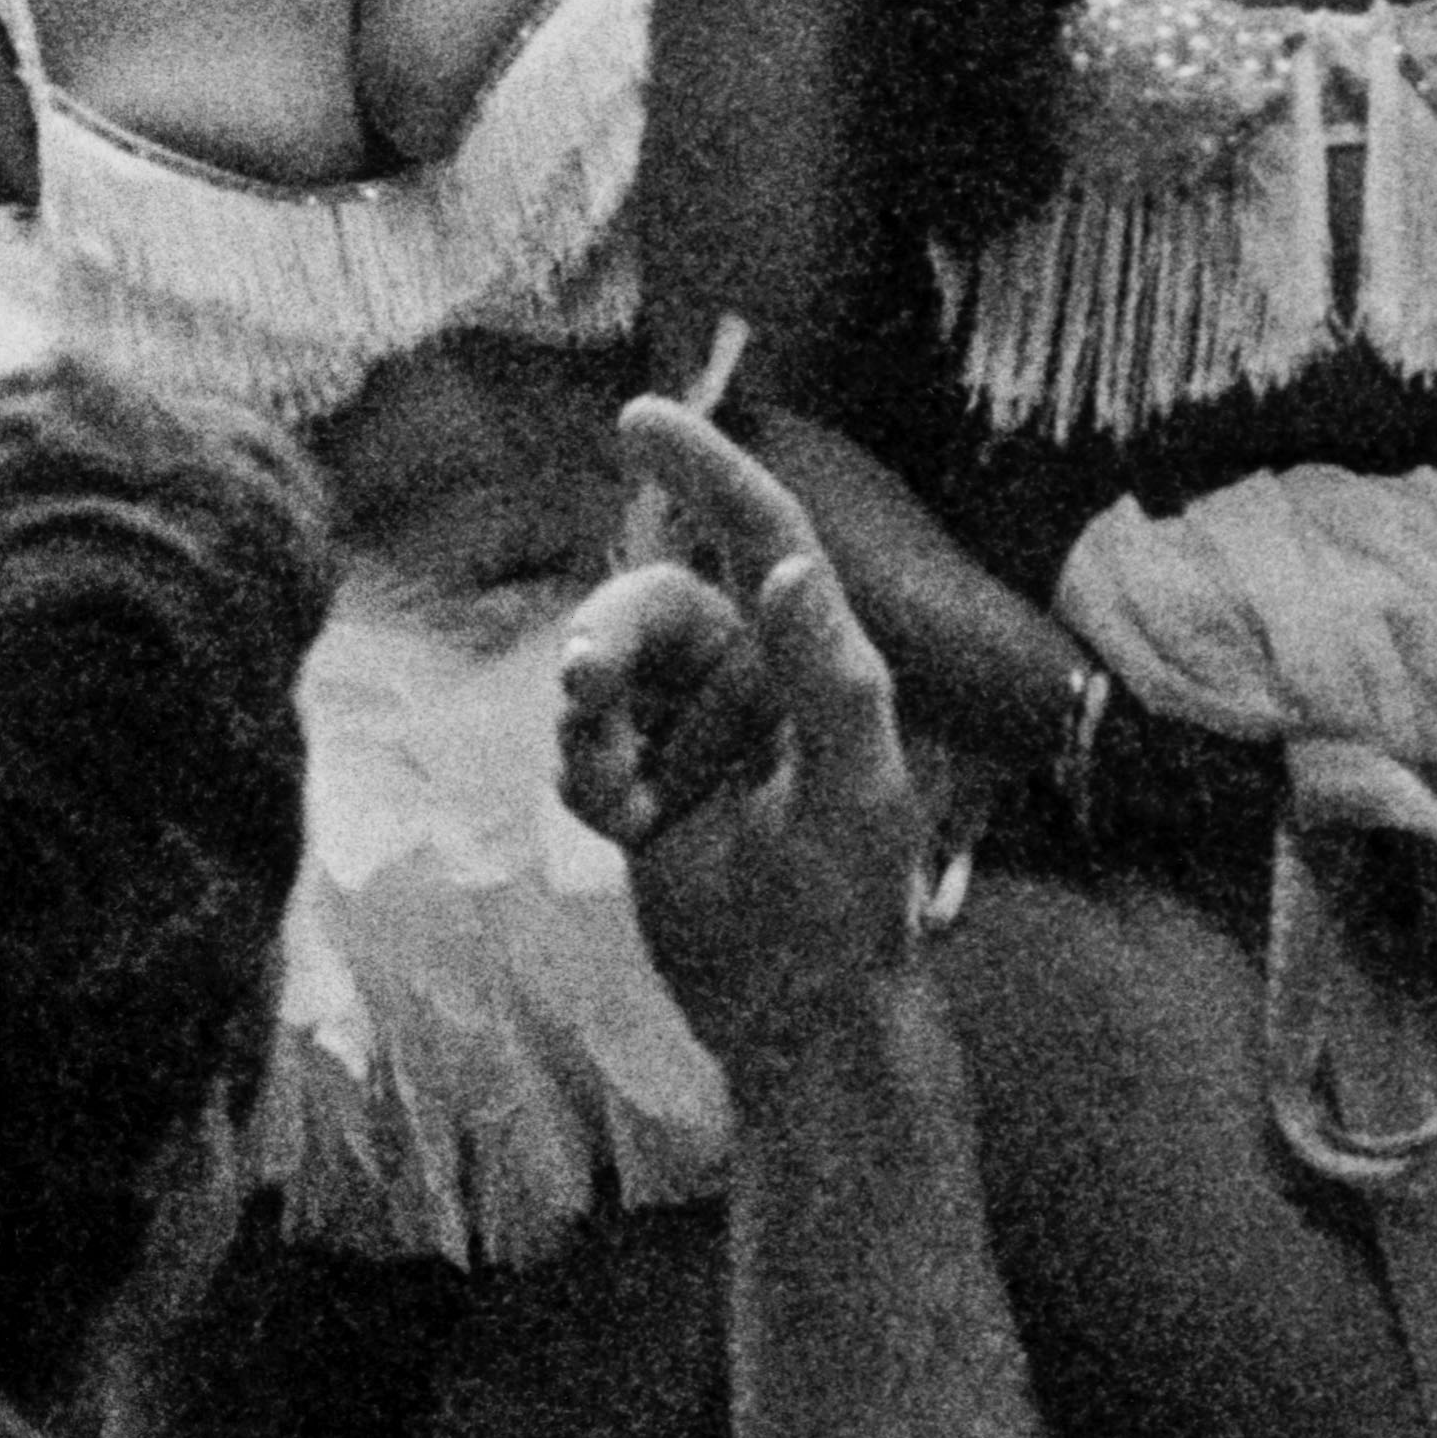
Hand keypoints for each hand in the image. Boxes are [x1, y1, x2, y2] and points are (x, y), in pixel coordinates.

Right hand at [560, 398, 923, 1045]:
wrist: (793, 1018)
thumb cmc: (852, 906)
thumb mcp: (857, 788)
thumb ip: (828, 674)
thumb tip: (791, 568)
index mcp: (812, 660)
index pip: (759, 536)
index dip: (705, 471)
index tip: (638, 419)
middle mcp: (746, 680)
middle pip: (651, 607)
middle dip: (608, 637)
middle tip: (581, 690)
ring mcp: (687, 734)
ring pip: (602, 674)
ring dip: (591, 721)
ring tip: (614, 790)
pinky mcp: (636, 788)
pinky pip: (579, 749)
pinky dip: (587, 781)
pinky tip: (625, 829)